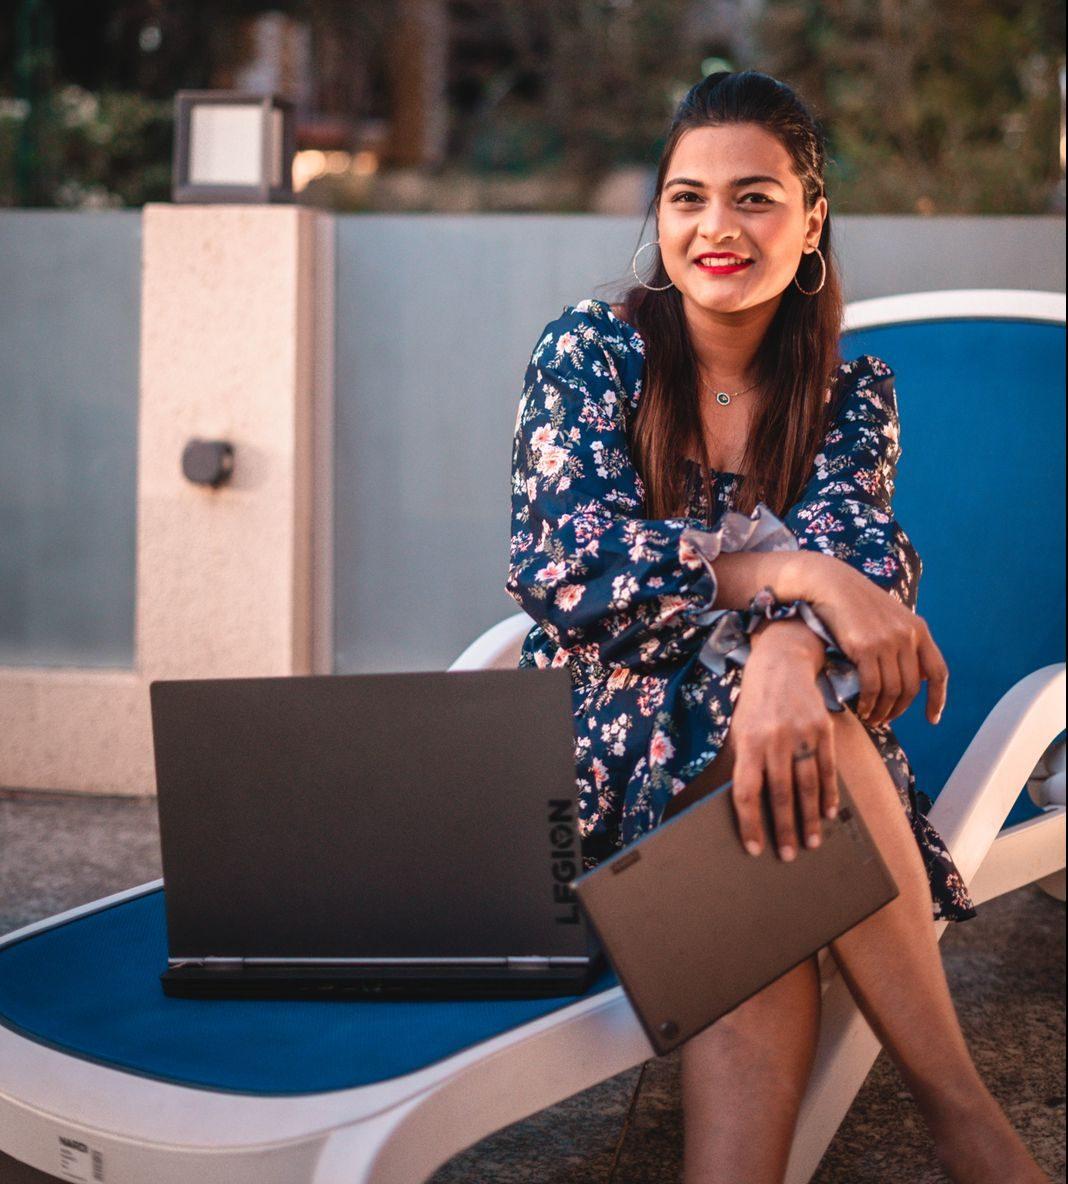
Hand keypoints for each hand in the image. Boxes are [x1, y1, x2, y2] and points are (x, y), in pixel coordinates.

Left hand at [729, 624, 837, 860]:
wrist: (781, 664)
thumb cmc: (755, 705)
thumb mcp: (739, 730)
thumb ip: (743, 764)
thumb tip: (743, 805)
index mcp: (748, 742)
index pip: (746, 791)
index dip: (749, 823)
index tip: (754, 849)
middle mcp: (774, 740)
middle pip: (779, 794)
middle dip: (784, 829)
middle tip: (788, 856)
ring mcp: (801, 735)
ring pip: (806, 786)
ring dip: (810, 818)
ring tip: (811, 843)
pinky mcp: (823, 730)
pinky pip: (827, 769)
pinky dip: (828, 794)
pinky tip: (828, 814)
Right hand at [803, 554, 948, 727]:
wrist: (831, 584)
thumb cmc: (857, 603)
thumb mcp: (890, 617)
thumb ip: (905, 641)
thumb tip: (916, 675)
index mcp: (919, 629)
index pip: (938, 672)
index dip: (938, 699)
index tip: (933, 719)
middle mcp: (907, 636)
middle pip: (912, 686)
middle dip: (901, 709)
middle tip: (887, 720)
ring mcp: (887, 641)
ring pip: (892, 690)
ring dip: (883, 711)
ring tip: (872, 719)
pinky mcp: (865, 647)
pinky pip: (872, 685)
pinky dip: (868, 703)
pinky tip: (862, 710)